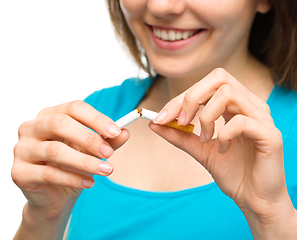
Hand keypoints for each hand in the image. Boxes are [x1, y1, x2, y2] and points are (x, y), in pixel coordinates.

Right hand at [12, 100, 128, 220]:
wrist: (54, 195)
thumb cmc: (72, 166)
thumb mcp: (92, 151)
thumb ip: (107, 141)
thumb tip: (125, 132)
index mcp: (50, 115)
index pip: (73, 108)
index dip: (96, 118)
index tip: (116, 131)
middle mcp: (32, 127)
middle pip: (60, 123)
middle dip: (89, 138)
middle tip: (109, 153)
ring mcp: (23, 149)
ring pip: (55, 151)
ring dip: (85, 162)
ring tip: (106, 170)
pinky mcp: (20, 172)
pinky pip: (49, 173)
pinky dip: (73, 178)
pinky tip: (89, 182)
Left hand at [150, 69, 295, 231]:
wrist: (254, 198)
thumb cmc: (231, 171)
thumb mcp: (199, 149)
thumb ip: (179, 134)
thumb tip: (154, 123)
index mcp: (235, 105)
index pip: (206, 85)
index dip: (180, 98)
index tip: (160, 117)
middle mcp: (250, 105)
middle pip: (218, 78)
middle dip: (191, 97)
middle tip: (181, 122)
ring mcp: (262, 117)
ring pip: (228, 93)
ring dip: (206, 117)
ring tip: (205, 138)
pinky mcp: (270, 134)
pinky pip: (241, 121)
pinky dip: (223, 134)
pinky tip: (222, 149)